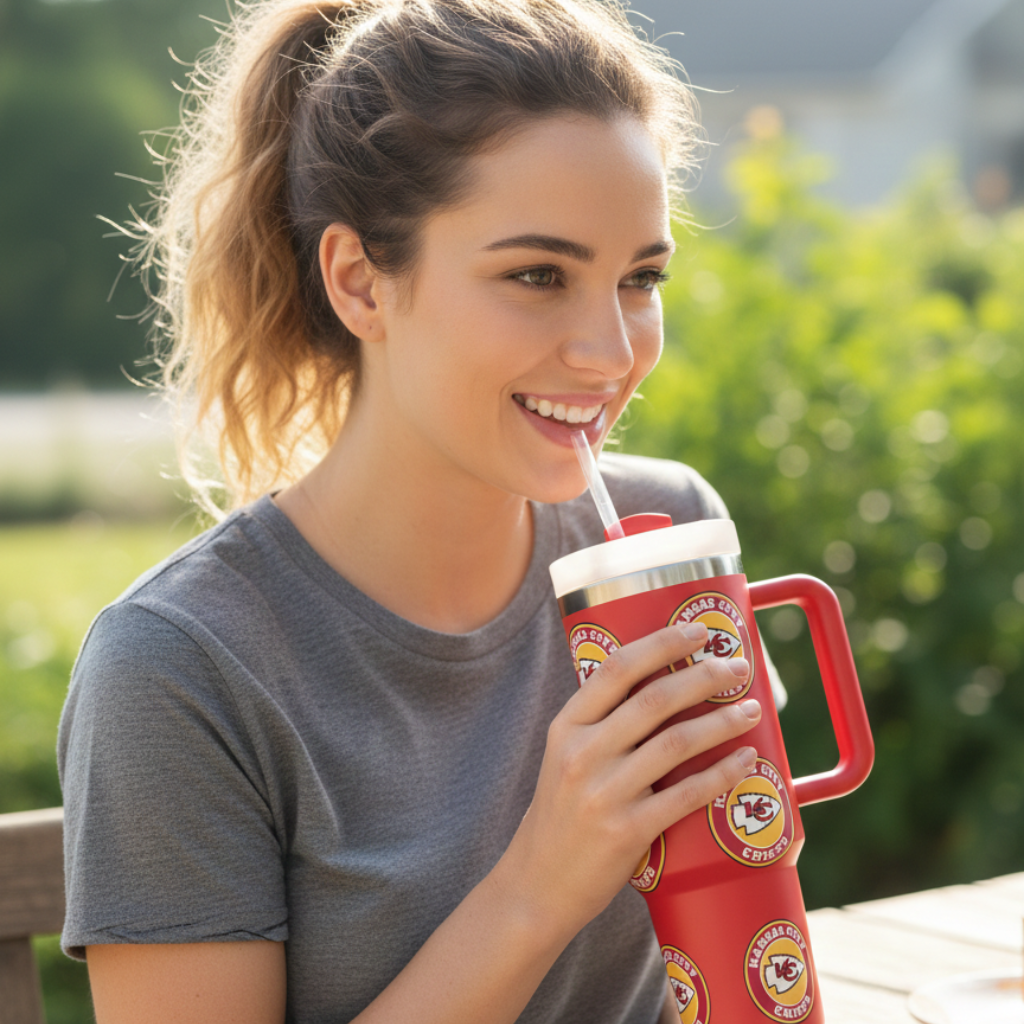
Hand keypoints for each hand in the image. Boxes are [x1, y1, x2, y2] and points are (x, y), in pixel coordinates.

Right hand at [500, 622, 759, 938]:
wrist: (537, 884)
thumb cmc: (562, 813)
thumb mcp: (564, 756)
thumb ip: (602, 724)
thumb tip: (665, 686)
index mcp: (566, 726)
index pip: (616, 669)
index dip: (662, 643)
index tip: (698, 630)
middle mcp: (582, 753)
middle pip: (655, 700)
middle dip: (704, 676)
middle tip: (738, 668)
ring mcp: (604, 793)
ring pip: (676, 743)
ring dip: (721, 721)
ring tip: (749, 710)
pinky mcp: (627, 832)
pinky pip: (686, 795)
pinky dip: (722, 774)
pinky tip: (745, 761)